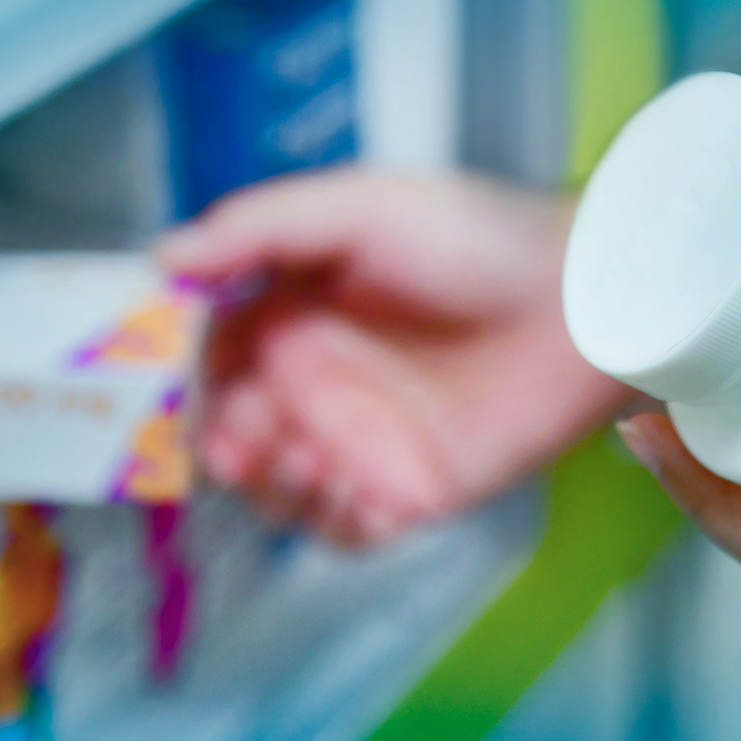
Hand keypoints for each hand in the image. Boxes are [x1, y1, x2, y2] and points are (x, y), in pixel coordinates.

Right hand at [159, 168, 629, 545]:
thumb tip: (163, 257)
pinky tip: (354, 490)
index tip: (154, 381)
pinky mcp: (409, 491)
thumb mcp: (361, 207)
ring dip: (269, 483)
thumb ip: (261, 229)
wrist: (586, 301)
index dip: (173, 374)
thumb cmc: (478, 239)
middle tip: (244, 430)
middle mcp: (317, 381)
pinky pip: (344, 532)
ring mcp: (360, 440)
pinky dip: (331, 522)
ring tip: (305, 453)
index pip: (205, 354)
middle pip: (227, 433)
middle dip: (217, 438)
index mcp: (293, 311)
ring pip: (274, 491)